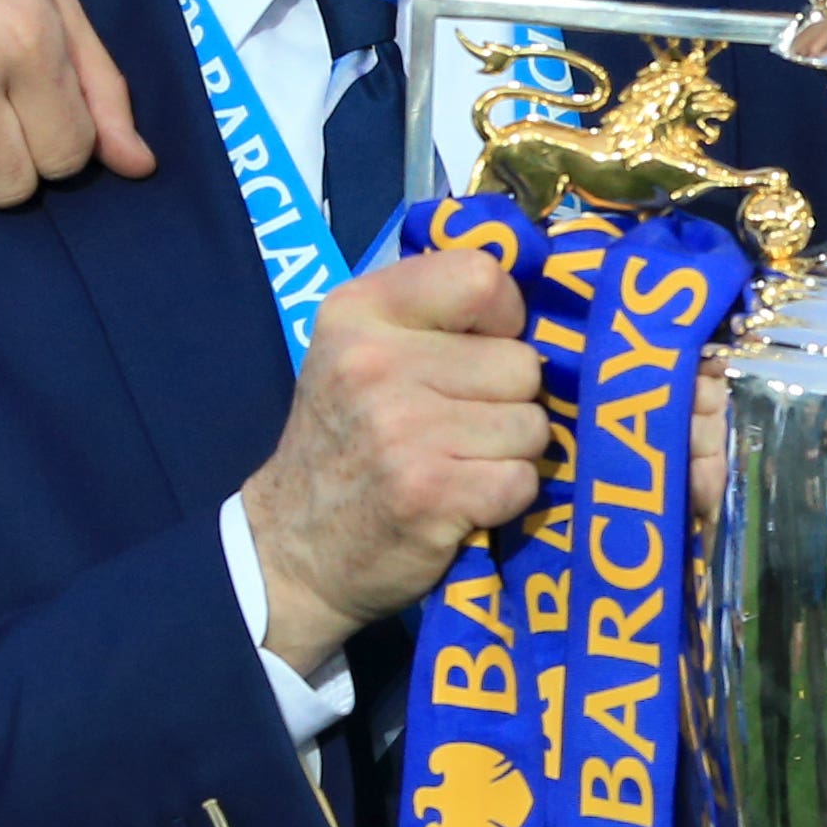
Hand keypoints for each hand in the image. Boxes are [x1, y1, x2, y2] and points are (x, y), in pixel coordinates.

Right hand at [243, 249, 551, 673]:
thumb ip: (432, 314)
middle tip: (457, 427)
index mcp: (359, 311)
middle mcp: (375, 362)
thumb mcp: (358, 352)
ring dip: (509, 453)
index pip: (481, 276)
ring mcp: (402, 429)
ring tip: (456, 463)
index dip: (503, 316)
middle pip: (521, 362)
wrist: (291, 550)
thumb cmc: (345, 442)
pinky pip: (522, 480)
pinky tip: (458, 500)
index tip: (479, 350)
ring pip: (531, 425)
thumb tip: (534, 303)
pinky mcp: (430, 492)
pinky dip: (503, 498)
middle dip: (507, 400)